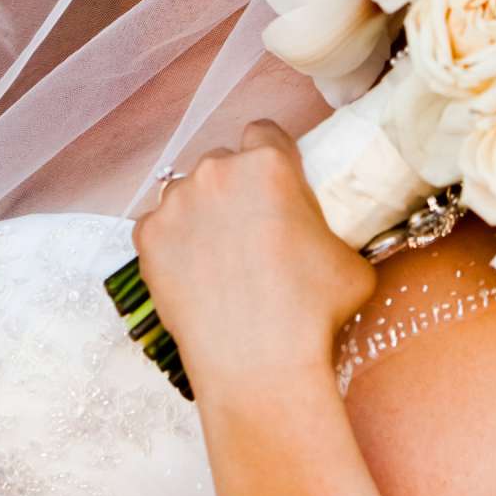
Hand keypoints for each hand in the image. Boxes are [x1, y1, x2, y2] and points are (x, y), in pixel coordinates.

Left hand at [132, 121, 377, 396]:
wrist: (259, 363)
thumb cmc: (313, 312)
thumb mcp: (348, 258)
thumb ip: (327, 226)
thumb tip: (323, 233)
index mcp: (269, 163)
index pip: (264, 132)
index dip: (271, 155)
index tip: (273, 183)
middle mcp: (217, 171)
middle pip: (223, 163)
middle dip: (234, 188)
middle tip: (249, 230)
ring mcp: (176, 203)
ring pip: (187, 194)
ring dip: (201, 214)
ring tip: (219, 259)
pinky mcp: (147, 237)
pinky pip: (158, 228)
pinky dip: (172, 245)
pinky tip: (193, 275)